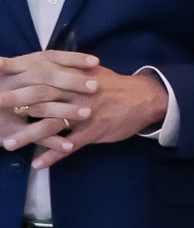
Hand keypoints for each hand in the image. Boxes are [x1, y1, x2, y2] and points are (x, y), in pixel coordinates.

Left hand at [0, 52, 161, 163]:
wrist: (145, 99)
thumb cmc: (113, 86)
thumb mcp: (90, 71)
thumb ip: (66, 69)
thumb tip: (40, 63)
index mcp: (73, 77)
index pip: (40, 74)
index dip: (18, 75)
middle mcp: (75, 94)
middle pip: (40, 98)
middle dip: (14, 103)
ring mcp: (84, 114)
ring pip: (51, 125)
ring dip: (28, 136)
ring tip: (7, 145)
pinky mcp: (93, 132)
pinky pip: (70, 145)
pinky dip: (53, 155)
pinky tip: (37, 164)